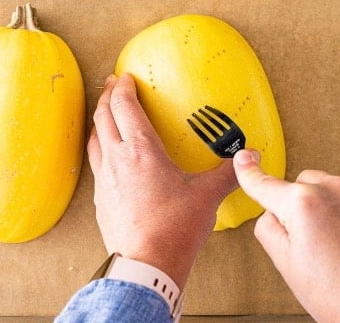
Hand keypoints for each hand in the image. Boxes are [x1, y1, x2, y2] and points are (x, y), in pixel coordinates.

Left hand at [87, 73, 237, 287]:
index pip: (125, 107)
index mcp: (140, 150)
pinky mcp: (99, 196)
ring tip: (105, 113)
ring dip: (99, 120)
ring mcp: (104, 177)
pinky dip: (99, 146)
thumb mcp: (206, 197)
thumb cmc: (173, 229)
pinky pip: (95, 161)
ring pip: (94, 137)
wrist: (145, 262)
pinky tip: (106, 155)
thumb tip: (245, 159)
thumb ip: (226, 175)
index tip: (125, 77)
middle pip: (103, 116)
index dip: (123, 88)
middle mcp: (116, 158)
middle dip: (107, 96)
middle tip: (112, 85)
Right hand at [233, 149, 339, 322]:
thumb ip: (267, 227)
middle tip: (307, 242)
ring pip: (332, 193)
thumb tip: (272, 214)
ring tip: (338, 252)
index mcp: (304, 203)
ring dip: (329, 212)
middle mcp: (337, 192)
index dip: (248, 172)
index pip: (265, 182)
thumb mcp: (286, 265)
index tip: (244, 160)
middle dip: (298, 206)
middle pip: (302, 185)